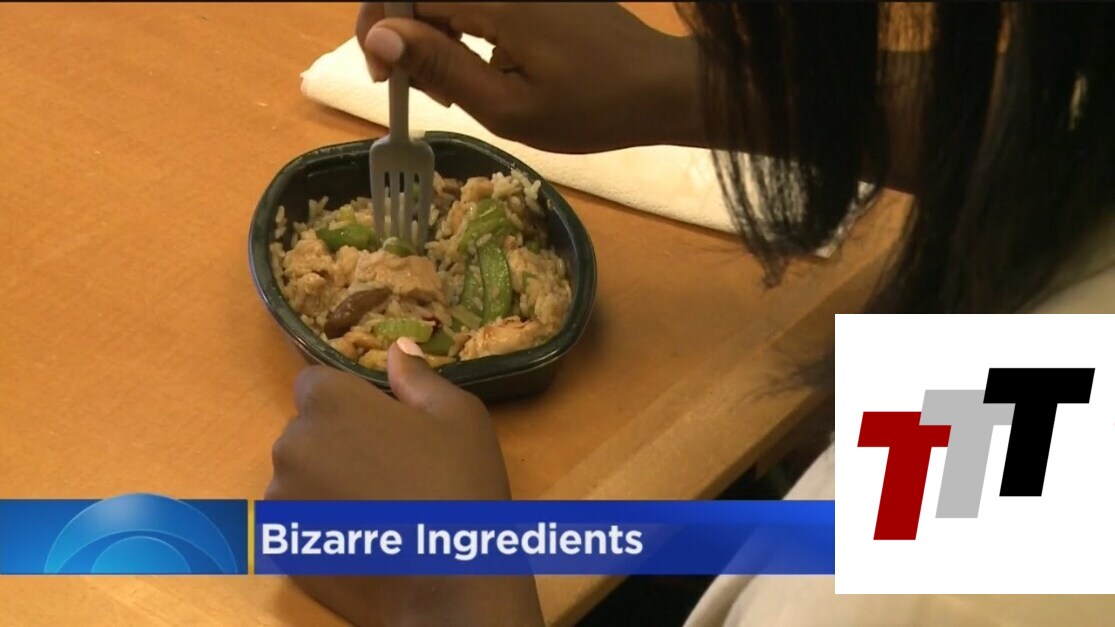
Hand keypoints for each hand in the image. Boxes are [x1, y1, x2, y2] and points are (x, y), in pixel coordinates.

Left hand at [267, 340, 542, 625]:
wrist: (447, 584)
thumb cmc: (458, 488)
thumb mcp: (459, 417)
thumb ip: (418, 377)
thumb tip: (397, 348)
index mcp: (330, 403)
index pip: (315, 383)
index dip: (347, 401)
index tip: (382, 424)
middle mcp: (290, 444)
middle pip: (306, 430)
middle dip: (336, 440)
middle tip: (388, 468)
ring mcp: (280, 500)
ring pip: (299, 475)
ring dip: (325, 481)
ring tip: (376, 507)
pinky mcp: (281, 546)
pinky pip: (296, 518)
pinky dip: (319, 521)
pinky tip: (361, 535)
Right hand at [355, 2, 703, 152]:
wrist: (661, 88)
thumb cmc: (590, 108)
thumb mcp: (508, 107)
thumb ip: (441, 68)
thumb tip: (381, 37)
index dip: (381, 31)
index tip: (384, 79)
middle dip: (407, 34)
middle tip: (424, 90)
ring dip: (436, 34)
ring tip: (456, 89)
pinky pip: (481, 0)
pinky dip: (466, 27)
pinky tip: (485, 69)